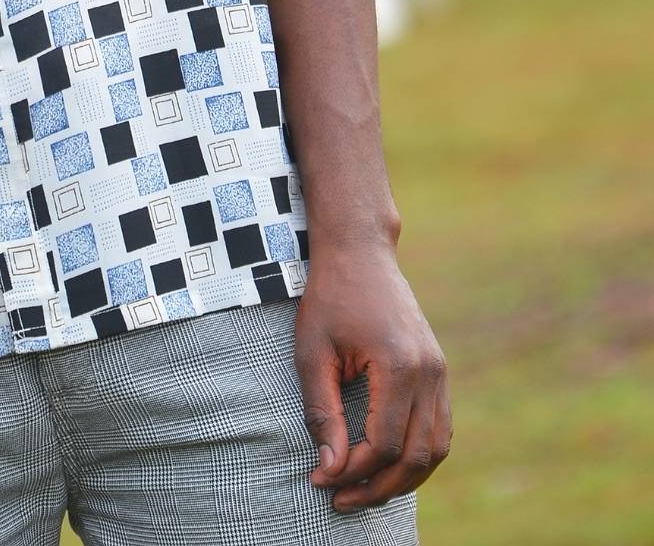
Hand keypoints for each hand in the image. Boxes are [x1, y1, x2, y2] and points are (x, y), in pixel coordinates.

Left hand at [295, 243, 451, 513]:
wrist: (360, 251)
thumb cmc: (329, 297)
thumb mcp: (312, 352)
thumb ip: (323, 412)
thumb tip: (331, 469)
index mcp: (399, 365)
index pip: (384, 443)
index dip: (352, 471)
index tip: (320, 480)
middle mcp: (429, 372)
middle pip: (415, 457)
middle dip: (378, 488)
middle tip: (340, 500)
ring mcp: (440, 371)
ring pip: (435, 450)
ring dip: (402, 480)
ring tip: (362, 491)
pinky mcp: (439, 370)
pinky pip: (439, 429)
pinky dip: (417, 456)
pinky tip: (385, 465)